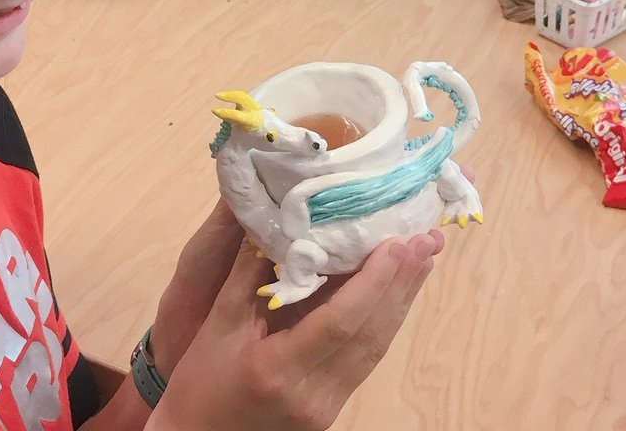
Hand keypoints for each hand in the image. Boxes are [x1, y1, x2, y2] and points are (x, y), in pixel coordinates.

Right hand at [148, 230, 443, 430]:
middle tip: (426, 238)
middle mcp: (313, 394)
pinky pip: (366, 360)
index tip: (396, 242)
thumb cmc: (199, 381)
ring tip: (424, 259)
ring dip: (402, 301)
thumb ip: (250, 269)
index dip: (372, 281)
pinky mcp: (332, 409)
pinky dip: (384, 322)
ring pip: (375, 349)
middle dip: (401, 284)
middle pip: (369, 335)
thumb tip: (279, 216)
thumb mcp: (217, 321)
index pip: (339, 322)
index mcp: (279, 369)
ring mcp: (326, 407)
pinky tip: (396, 295)